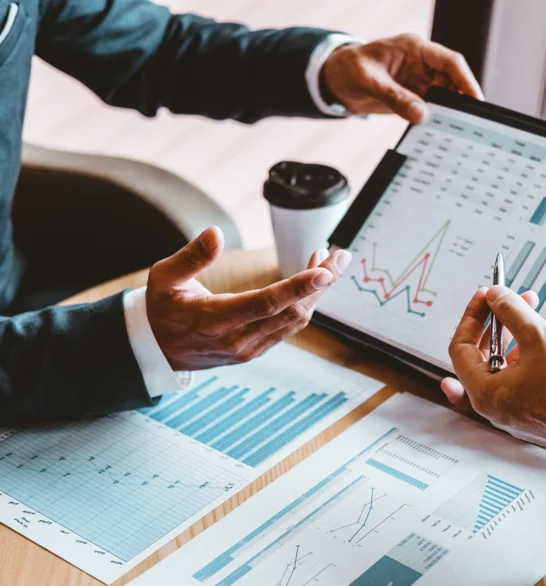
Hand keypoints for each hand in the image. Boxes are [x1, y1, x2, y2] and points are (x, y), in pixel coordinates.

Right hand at [145, 226, 350, 370]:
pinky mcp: (254, 351)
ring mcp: (248, 349)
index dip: (298, 287)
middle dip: (320, 284)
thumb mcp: (163, 277)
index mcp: (213, 320)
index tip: (325, 271)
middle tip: (341, 255)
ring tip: (329, 260)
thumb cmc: (159, 309)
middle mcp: (236, 340)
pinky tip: (310, 282)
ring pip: (294, 322)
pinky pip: (288, 328)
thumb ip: (191, 256)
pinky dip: (304, 303)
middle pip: (291, 313)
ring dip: (316, 292)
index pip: (265, 304)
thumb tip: (215, 232)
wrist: (154, 351)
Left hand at [320, 34, 483, 123]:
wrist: (335, 81)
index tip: (475, 99)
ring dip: (449, 113)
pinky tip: (439, 133)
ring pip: (443, 97)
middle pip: (451, 81)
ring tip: (456, 131)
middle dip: (461, 100)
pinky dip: (435, 120)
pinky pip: (430, 110)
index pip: (449, 62)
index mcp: (415, 49)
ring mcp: (418, 82)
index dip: (465, 80)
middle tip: (469, 123)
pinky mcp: (413, 98)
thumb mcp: (368, 80)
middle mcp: (421, 65)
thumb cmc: (349, 69)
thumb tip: (420, 114)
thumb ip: (394, 97)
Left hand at [441, 285, 545, 455]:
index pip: (460, 346)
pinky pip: (528, 373)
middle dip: (499, 321)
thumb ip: (512, 311)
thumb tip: (495, 296)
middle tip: (511, 300)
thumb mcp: (539, 337)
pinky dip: (536, 352)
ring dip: (520, 333)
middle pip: (484, 353)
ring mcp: (519, 407)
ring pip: (509, 362)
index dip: (473, 315)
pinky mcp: (540, 407)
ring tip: (536, 313)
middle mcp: (497, 403)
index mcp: (484, 392)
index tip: (487, 296)